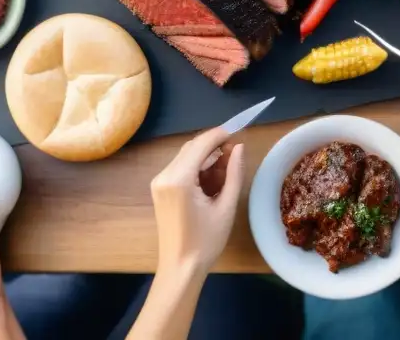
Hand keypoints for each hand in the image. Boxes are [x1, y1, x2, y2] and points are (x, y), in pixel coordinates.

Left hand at [152, 127, 244, 272]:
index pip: (201, 144)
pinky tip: (211, 180)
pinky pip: (180, 168)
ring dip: (206, 157)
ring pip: (186, 156)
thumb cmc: (206, 241)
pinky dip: (197, 167)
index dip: (220, 134)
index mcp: (179, 179)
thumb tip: (239, 147)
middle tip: (235, 155)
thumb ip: (234, 173)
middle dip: (214, 146)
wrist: (180, 268)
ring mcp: (159, 182)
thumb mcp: (226, 206)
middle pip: (192, 147)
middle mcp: (164, 175)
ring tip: (226, 171)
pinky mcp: (159, 189)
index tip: (239, 132)